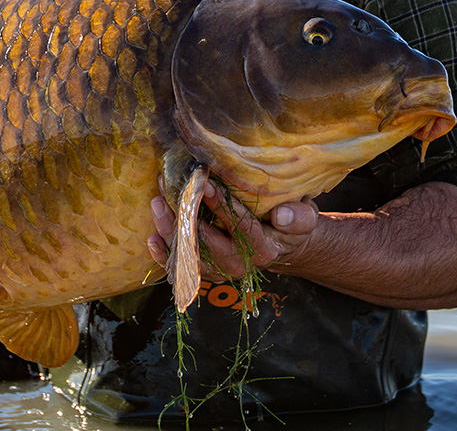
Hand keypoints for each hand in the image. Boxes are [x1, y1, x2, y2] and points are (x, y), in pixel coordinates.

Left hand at [147, 180, 317, 282]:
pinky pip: (181, 269)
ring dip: (169, 231)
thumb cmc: (290, 224)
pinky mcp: (207, 272)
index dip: (221, 206)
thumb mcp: (304, 217)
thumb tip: (282, 214)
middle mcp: (239, 264)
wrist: (281, 246)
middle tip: (170, 189)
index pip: (239, 227)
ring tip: (157, 203)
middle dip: (186, 215)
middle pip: (207, 243)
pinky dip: (164, 255)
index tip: (205, 184)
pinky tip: (152, 239)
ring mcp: (220, 271)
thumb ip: (299, 216)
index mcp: (263, 250)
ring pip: (189, 255)